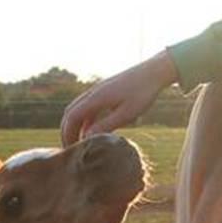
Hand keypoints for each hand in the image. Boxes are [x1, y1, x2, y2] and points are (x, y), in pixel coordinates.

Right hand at [61, 50, 177, 145]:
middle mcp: (93, 93)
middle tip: (70, 150)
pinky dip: (85, 121)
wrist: (154, 72)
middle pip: (70, 113)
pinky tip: (91, 133)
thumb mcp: (126, 114)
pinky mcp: (105, 92)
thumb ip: (105, 126)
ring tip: (79, 144)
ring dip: (75, 126)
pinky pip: (88, 108)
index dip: (67, 134)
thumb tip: (86, 138)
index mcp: (96, 98)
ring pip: (78, 110)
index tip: (70, 151)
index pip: (72, 117)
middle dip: (67, 132)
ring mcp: (98, 91)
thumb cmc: (142, 94)